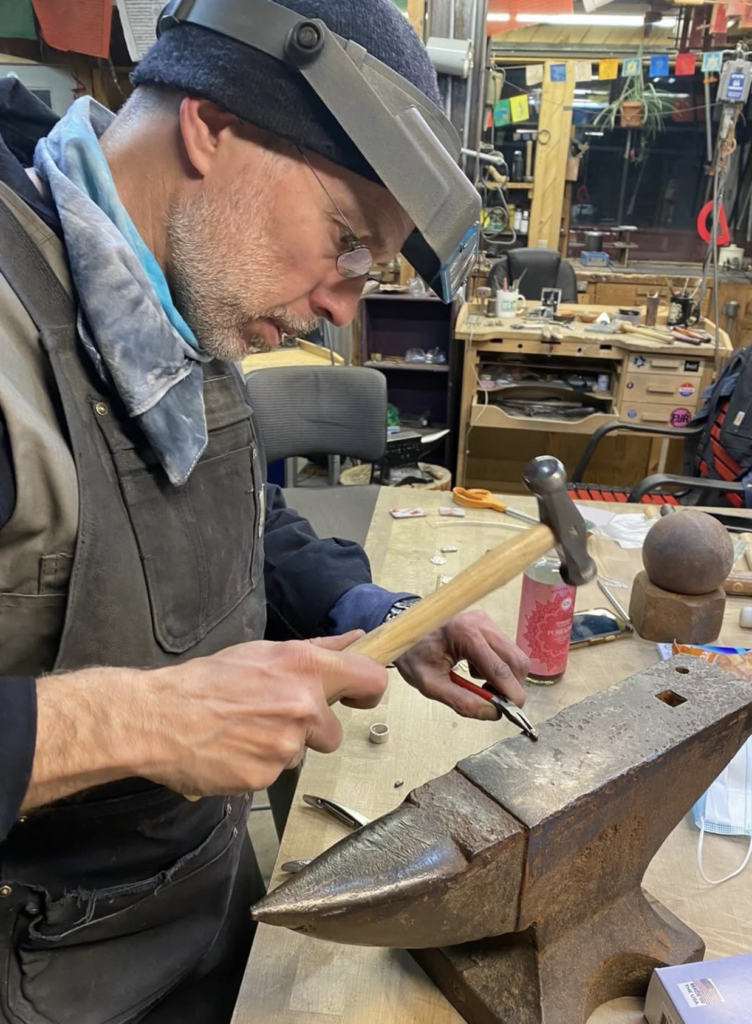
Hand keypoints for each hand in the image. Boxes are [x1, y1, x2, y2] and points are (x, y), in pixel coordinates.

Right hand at [26, 632, 385, 810]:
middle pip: (333, 731)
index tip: (355, 698)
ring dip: (282, 747)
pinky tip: (234, 750)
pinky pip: (276, 774)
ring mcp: (286, 745)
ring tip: (245, 731)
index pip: (371, 681)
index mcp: (305, 668)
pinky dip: (259, 766)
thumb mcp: (264, 653)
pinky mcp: (266, 777)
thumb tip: (357, 639)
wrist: (158, 717)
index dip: (367, 692)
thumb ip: (318, 650)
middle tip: (272, 717)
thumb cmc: (207, 681)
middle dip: (311, 729)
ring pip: (302, 753)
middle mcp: (302, 706)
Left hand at [394, 610, 528, 720]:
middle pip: (516, 660)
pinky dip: (500, 668)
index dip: (511, 693)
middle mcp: (480, 623)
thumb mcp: (430, 685)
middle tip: (496, 703)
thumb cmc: (413, 655)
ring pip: (515, 656)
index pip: (499, 668)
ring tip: (481, 687)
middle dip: (512, 687)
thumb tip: (494, 713)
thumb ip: (462, 701)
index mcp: (464, 634)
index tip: (513, 713)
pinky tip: (478, 672)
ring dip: (505, 678)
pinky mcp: (487, 624)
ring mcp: (486, 621)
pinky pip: (506, 651)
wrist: (404, 632)